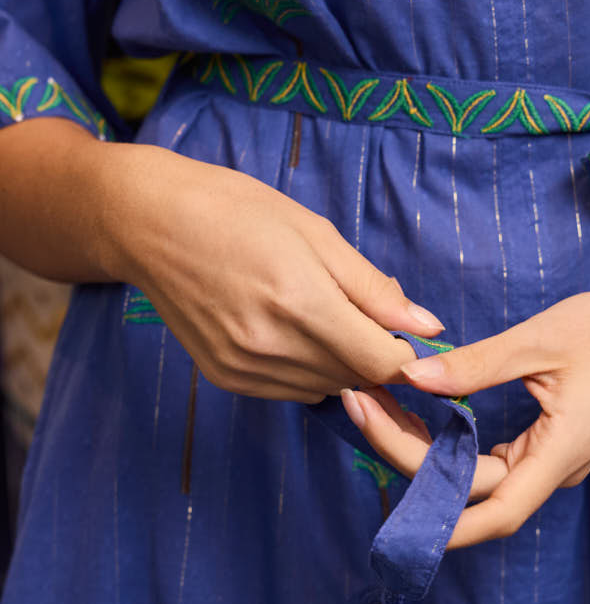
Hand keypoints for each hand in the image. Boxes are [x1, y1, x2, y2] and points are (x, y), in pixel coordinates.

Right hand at [96, 142, 441, 400]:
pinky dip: (309, 372)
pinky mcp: (227, 379)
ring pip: (328, 389)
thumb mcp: (316, 233)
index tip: (411, 336)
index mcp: (301, 302)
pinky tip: (292, 332)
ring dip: (342, 365)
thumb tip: (427, 324)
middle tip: (365, 316)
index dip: (407, 356)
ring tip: (322, 316)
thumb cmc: (235, 211)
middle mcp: (272, 345)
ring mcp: (245, 367)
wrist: (147, 223)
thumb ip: (373, 288)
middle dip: (375, 356)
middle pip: (358, 379)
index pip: (383, 363)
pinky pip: (293, 392)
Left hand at [340, 279, 589, 546]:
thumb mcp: (539, 340)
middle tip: (360, 404)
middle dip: (409, 457)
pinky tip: (416, 414)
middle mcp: (555, 469)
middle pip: (472, 491)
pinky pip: (490, 460)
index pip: (495, 513)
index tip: (390, 512)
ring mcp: (551, 460)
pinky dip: (450, 442)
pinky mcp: (546, 445)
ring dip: (426, 451)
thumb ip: (474, 366)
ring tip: (376, 407)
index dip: (443, 526)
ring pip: (477, 478)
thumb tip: (411, 377)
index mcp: (561, 454)